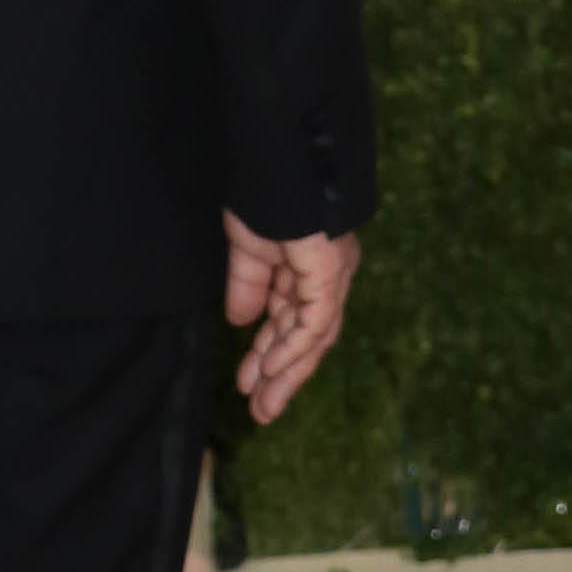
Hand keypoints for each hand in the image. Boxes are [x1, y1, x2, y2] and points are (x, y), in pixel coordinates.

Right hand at [223, 214, 358, 422]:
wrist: (278, 159)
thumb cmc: (265, 195)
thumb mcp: (247, 249)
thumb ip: (247, 287)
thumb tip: (240, 322)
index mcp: (310, 272)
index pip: (294, 324)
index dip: (270, 356)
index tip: (249, 385)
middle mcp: (327, 278)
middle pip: (307, 339)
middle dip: (281, 376)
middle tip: (260, 411)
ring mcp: (332, 276)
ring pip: (313, 338)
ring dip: (286, 373)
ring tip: (263, 404)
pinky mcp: (329, 272)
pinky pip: (313, 321)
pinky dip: (292, 347)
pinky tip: (270, 368)